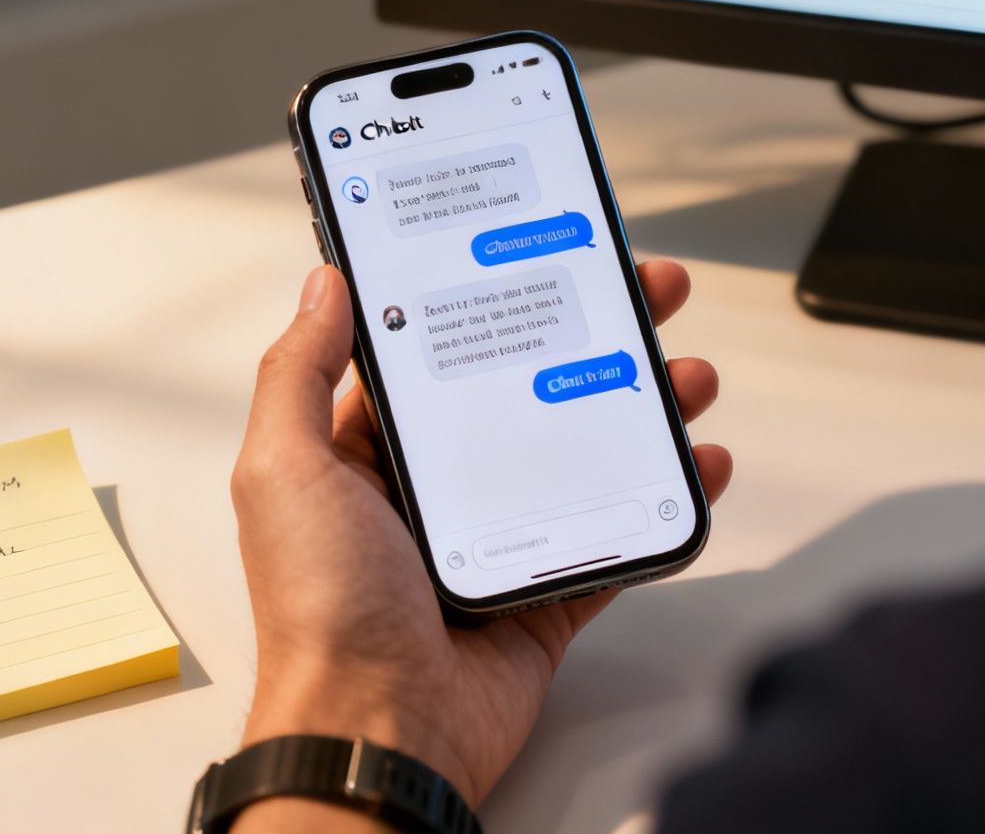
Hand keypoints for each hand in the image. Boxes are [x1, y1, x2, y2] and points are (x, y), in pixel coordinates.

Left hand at [229, 260, 731, 823]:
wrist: (379, 733)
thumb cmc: (320, 614)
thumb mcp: (285, 470)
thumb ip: (300, 372)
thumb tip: (325, 283)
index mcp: (366, 454)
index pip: (439, 354)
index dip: (491, 298)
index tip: (539, 251)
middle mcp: (432, 491)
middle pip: (527, 389)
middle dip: (591, 334)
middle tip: (646, 291)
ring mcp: (495, 542)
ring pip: (582, 452)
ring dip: (641, 405)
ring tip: (686, 371)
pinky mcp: (545, 595)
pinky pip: (615, 532)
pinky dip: (663, 498)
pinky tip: (699, 461)